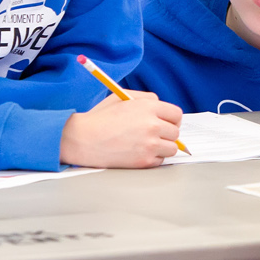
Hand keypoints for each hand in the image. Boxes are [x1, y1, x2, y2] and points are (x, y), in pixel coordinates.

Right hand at [59, 91, 182, 167]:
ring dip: (162, 147)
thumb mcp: (122, 98)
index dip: (172, 119)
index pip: (176, 114)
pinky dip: (153, 158)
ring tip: (146, 144)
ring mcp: (150, 144)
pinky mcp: (145, 161)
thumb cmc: (100, 118)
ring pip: (172, 148)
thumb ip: (145, 98)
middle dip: (166, 134)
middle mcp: (152, 125)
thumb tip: (161, 105)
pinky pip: (160, 160)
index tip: (167, 123)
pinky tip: (138, 153)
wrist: (82, 139)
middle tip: (153, 135)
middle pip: (175, 132)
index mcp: (148, 107)